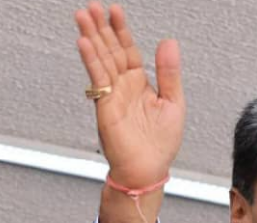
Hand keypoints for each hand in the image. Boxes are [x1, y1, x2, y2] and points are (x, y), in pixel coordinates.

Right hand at [75, 2, 184, 187]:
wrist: (147, 171)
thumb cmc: (159, 145)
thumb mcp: (173, 102)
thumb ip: (169, 72)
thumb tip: (168, 42)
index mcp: (140, 83)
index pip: (128, 49)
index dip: (121, 30)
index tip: (114, 11)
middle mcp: (123, 87)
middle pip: (110, 50)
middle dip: (100, 27)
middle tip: (90, 6)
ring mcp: (112, 95)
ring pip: (101, 59)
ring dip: (91, 37)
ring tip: (82, 16)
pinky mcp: (105, 106)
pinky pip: (98, 78)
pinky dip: (91, 60)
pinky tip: (85, 43)